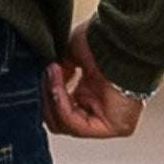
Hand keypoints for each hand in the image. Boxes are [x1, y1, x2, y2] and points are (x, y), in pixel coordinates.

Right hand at [42, 20, 144, 138]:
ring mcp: (110, 118)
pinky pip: (78, 126)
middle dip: (47, 101)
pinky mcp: (114, 126)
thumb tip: (46, 79)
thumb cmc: (106, 38)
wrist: (124, 37)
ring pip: (66, 125)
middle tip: (41, 79)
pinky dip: (62, 108)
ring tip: (50, 77)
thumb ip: (59, 70)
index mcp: (94, 90)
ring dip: (53, 101)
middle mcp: (102, 106)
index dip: (47, 95)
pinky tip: (58, 89)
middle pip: (61, 119)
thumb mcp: (72, 52)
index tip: (39, 76)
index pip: (62, 107)